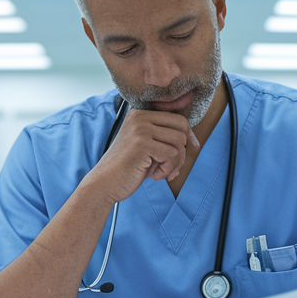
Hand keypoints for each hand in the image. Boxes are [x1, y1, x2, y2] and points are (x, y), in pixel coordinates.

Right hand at [82, 108, 199, 203]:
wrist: (104, 183)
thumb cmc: (127, 168)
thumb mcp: (146, 147)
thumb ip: (163, 138)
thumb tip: (193, 139)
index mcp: (140, 114)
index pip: (177, 118)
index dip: (188, 136)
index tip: (190, 150)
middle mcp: (140, 117)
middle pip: (182, 127)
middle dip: (183, 150)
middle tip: (173, 167)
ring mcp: (140, 129)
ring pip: (179, 142)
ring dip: (175, 163)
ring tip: (162, 173)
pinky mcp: (142, 143)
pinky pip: (171, 155)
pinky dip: (167, 170)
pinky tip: (154, 176)